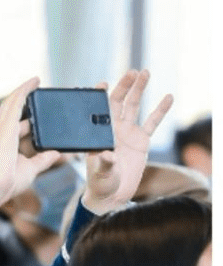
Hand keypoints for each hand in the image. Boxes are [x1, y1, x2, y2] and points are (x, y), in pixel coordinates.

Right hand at [0, 78, 62, 213]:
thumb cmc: (8, 182)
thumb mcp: (30, 168)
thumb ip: (42, 160)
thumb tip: (55, 154)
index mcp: (5, 143)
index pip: (16, 125)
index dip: (27, 118)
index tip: (37, 112)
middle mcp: (1, 132)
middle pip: (11, 108)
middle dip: (22, 97)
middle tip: (35, 88)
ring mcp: (2, 128)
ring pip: (12, 102)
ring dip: (23, 90)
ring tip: (35, 81)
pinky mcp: (6, 126)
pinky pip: (16, 103)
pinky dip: (24, 91)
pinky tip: (34, 83)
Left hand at [81, 70, 172, 213]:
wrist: (112, 194)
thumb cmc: (99, 182)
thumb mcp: (99, 172)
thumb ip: (103, 162)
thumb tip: (107, 153)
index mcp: (97, 132)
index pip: (97, 108)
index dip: (99, 95)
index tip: (102, 83)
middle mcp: (112, 127)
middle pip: (118, 101)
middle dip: (125, 85)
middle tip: (133, 72)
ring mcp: (127, 132)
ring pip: (134, 106)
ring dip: (139, 89)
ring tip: (145, 72)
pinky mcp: (141, 141)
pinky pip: (152, 122)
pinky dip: (160, 110)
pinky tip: (168, 97)